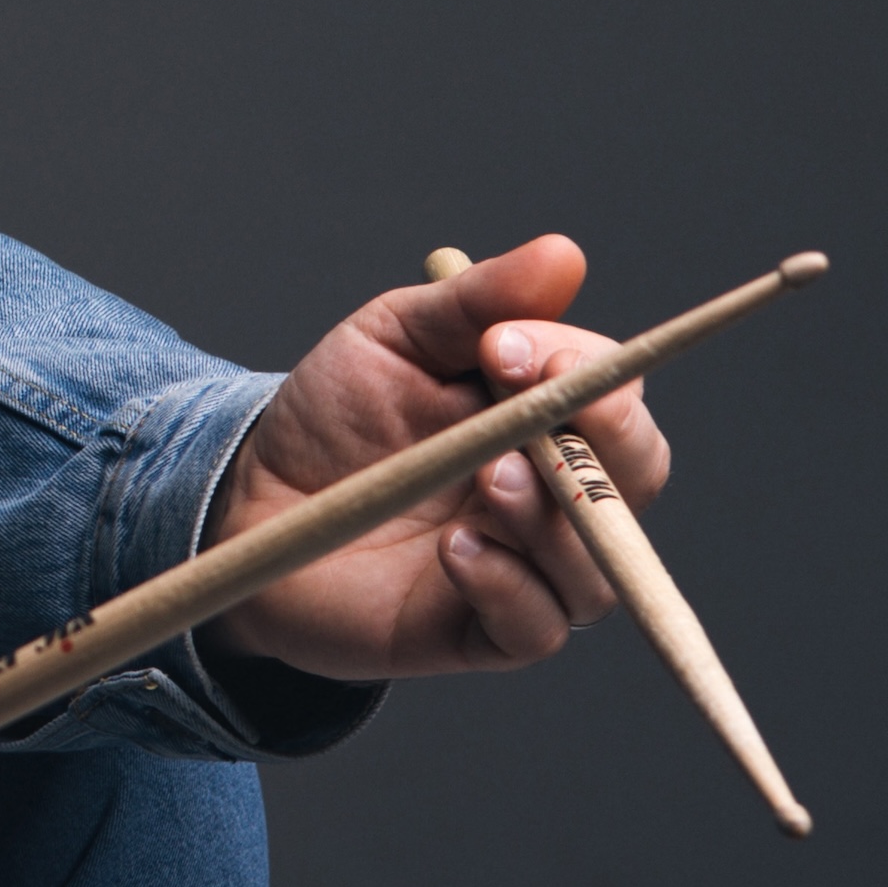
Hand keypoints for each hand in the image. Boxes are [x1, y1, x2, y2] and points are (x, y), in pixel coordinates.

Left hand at [202, 231, 674, 681]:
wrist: (252, 500)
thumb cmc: (337, 415)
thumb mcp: (396, 336)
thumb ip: (477, 302)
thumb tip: (564, 255)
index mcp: (549, 417)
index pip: (617, 396)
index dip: (586, 372)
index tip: (504, 348)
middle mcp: (556, 494)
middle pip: (635, 477)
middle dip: (599, 444)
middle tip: (525, 421)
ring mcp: (527, 566)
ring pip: (597, 561)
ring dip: (552, 519)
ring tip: (486, 480)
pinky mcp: (482, 632)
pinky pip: (537, 625)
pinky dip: (510, 587)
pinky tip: (458, 550)